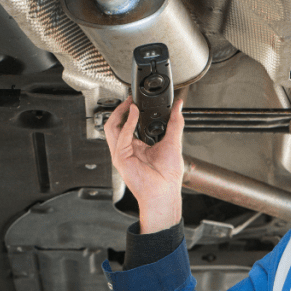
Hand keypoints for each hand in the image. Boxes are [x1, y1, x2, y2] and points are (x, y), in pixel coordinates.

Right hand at [104, 96, 184, 232]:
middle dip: (122, 109)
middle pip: (116, 124)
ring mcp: (122, 154)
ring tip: (131, 102)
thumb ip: (175, 123)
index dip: (130, 112)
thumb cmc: (167, 176)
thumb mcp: (173, 142)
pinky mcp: (120, 158)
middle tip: (131, 98)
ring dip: (120, 112)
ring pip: (112, 127)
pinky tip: (135, 113)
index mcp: (138, 147)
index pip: (128, 125)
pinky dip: (128, 122)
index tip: (138, 100)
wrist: (164, 192)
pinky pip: (121, 135)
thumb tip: (178, 107)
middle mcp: (128, 150)